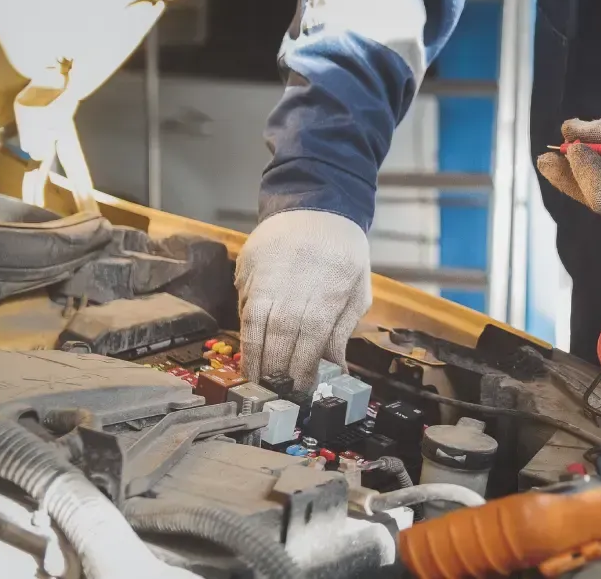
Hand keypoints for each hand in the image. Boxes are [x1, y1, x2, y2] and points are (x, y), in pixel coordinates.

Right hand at [235, 210, 370, 389]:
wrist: (316, 205)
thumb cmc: (343, 252)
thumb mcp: (357, 290)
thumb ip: (341, 330)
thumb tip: (333, 370)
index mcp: (328, 287)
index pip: (309, 337)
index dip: (301, 369)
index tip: (299, 391)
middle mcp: (294, 280)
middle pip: (279, 333)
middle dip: (275, 369)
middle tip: (274, 395)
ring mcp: (267, 271)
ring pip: (254, 322)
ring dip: (254, 356)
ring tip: (256, 381)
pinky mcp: (247, 266)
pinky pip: (243, 304)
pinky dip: (246, 330)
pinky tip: (250, 349)